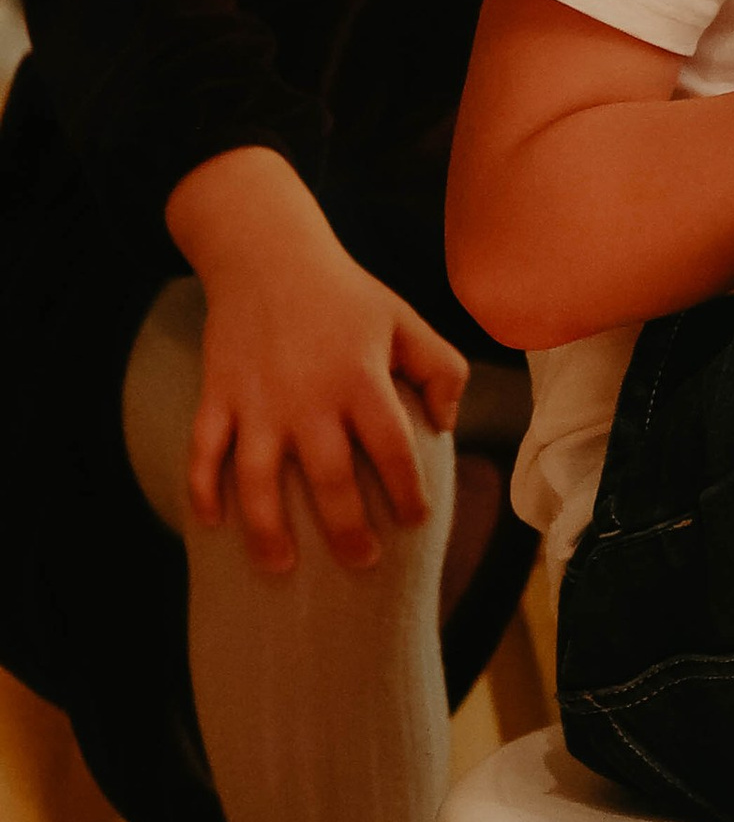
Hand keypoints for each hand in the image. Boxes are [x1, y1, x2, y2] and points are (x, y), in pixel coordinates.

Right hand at [165, 149, 466, 571]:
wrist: (267, 253)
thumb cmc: (346, 294)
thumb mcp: (406, 321)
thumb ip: (442, 370)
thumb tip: (445, 428)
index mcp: (360, 378)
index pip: (393, 449)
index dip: (408, 492)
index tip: (415, 521)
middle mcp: (308, 396)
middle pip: (328, 478)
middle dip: (346, 530)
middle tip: (361, 563)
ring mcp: (256, 399)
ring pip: (256, 479)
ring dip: (266, 530)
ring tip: (281, 569)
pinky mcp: (216, 393)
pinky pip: (202, 449)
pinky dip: (200, 487)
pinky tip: (210, 524)